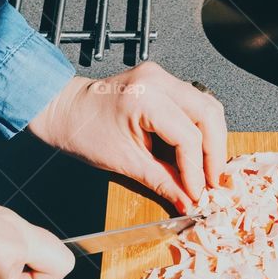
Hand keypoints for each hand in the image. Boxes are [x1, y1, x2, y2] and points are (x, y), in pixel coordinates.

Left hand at [28, 62, 226, 212]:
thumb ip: (162, 181)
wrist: (62, 110)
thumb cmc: (82, 131)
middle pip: (209, 115)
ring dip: (213, 140)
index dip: (197, 170)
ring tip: (208, 169)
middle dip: (215, 153)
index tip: (198, 194)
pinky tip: (198, 151)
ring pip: (208, 107)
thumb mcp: (124, 162)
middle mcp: (159, 80)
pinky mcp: (162, 82)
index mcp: (146, 98)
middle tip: (213, 182)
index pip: (189, 137)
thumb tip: (187, 201)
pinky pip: (195, 105)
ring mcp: (162, 77)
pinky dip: (202, 130)